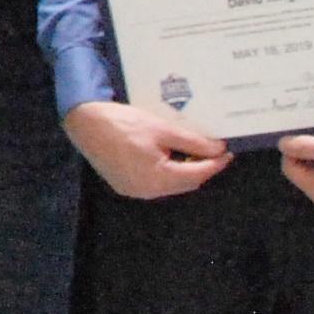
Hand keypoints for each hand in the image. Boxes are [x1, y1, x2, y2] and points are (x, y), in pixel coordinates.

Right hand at [64, 100, 232, 200]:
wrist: (84, 122)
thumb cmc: (124, 123)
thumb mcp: (162, 128)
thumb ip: (193, 141)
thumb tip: (218, 149)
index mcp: (158, 179)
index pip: (197, 175)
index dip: (215, 164)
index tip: (229, 152)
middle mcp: (147, 191)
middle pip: (185, 183)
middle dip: (201, 168)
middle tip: (213, 150)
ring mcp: (134, 190)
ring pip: (170, 184)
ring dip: (184, 170)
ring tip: (193, 151)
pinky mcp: (124, 184)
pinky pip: (155, 182)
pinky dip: (167, 172)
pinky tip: (169, 156)